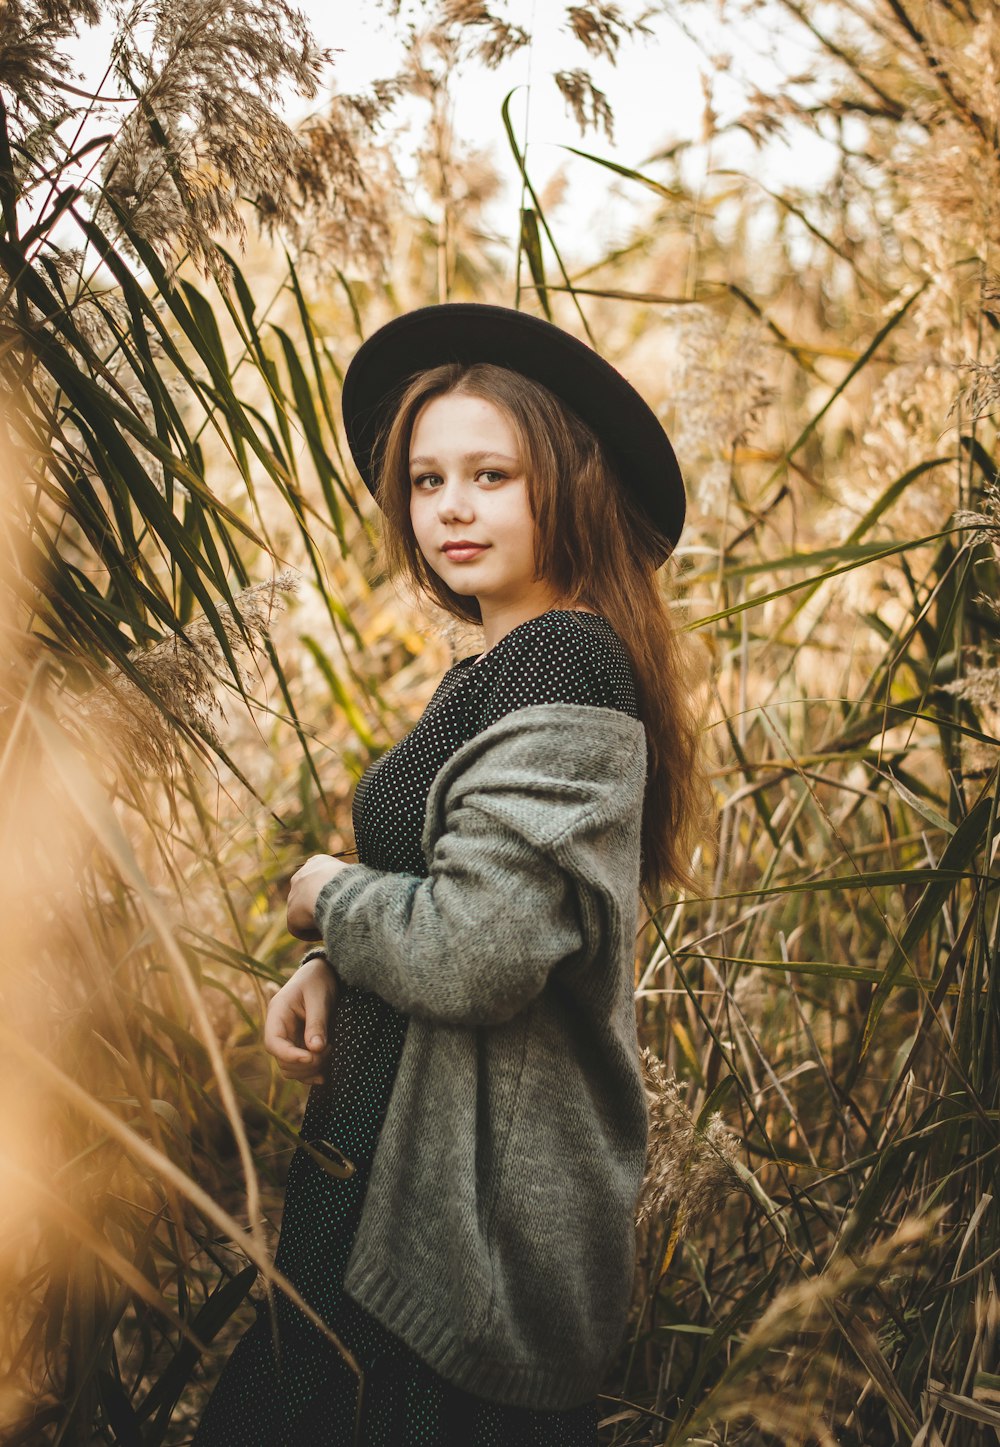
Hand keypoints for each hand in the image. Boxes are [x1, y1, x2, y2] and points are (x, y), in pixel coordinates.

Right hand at [264, 957, 338, 1085]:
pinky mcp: (299, 1046)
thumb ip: (317, 1023)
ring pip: (289, 1068)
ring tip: (331, 1054)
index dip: (289, 1055)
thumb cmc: (319, 980)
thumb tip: (315, 1049)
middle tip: (330, 1050)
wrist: (323, 974)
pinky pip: (299, 1068)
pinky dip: (310, 1074)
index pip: (273, 1042)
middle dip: (305, 1063)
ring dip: (309, 1069)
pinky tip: (324, 1076)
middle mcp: (279, 1030)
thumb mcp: (319, 998)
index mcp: (277, 1014)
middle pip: (281, 1060)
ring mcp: (288, 1039)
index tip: (312, 1057)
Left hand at [287, 854, 352, 940]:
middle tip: (337, 915)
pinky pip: (301, 930)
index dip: (329, 890)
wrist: (337, 892)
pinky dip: (313, 934)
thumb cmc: (355, 883)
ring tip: (334, 924)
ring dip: (317, 920)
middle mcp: (301, 876)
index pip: (319, 875)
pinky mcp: (291, 915)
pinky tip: (327, 931)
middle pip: (308, 895)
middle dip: (320, 905)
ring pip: (305, 914)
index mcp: (318, 862)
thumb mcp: (358, 874)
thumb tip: (369, 889)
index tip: (341, 900)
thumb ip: (353, 880)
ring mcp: (293, 895)